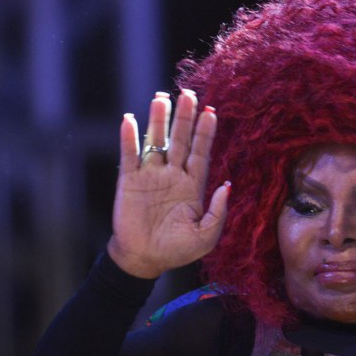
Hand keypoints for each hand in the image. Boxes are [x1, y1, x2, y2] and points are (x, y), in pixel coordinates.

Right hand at [107, 90, 229, 278]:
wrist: (143, 260)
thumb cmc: (176, 250)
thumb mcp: (205, 237)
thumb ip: (217, 213)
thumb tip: (226, 186)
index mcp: (192, 186)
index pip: (201, 153)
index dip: (206, 133)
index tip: (211, 112)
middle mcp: (172, 175)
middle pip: (180, 140)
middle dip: (185, 118)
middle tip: (189, 94)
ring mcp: (150, 176)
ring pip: (156, 142)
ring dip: (159, 121)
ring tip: (161, 98)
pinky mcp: (129, 181)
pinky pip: (129, 155)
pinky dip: (129, 138)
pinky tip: (130, 119)